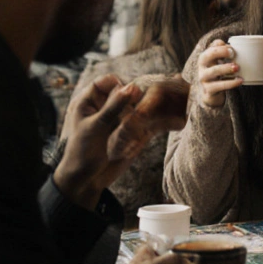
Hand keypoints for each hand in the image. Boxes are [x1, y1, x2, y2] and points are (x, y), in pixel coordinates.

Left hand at [56, 76, 188, 209]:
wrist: (87, 181)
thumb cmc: (82, 153)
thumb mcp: (96, 127)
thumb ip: (113, 107)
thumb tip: (132, 86)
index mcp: (91, 101)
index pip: (108, 82)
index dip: (120, 84)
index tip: (131, 93)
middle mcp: (109, 107)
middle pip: (130, 92)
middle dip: (148, 92)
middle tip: (168, 89)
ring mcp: (124, 119)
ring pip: (144, 106)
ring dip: (160, 105)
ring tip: (180, 101)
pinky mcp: (135, 133)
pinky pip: (150, 124)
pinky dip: (164, 122)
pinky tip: (179, 120)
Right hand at [196, 39, 242, 107]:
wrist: (210, 95)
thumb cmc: (217, 74)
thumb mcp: (218, 62)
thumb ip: (223, 52)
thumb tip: (231, 45)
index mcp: (204, 58)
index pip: (210, 48)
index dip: (221, 46)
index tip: (232, 48)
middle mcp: (202, 67)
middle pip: (206, 56)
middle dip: (220, 52)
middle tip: (233, 53)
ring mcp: (204, 79)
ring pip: (213, 71)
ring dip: (226, 68)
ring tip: (237, 67)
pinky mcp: (209, 90)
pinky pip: (220, 86)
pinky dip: (231, 83)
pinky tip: (240, 80)